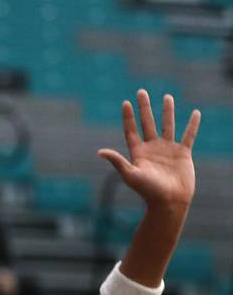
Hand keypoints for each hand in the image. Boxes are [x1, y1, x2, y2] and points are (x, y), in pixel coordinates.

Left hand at [98, 90, 198, 209]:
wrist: (169, 202)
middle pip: (147, 123)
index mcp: (138, 153)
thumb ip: (117, 161)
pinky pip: (189, 135)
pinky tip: (195, 113)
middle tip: (141, 91)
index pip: (131, 131)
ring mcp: (168, 150)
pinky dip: (192, 124)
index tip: (126, 103)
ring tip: (167, 97)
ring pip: (168, 125)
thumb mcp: (130, 175)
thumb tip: (99, 152)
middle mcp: (152, 148)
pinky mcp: (183, 153)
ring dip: (167, 111)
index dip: (128, 117)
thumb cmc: (148, 191)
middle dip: (144, 108)